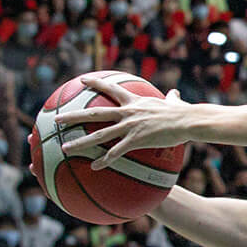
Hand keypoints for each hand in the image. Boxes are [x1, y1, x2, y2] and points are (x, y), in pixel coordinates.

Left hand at [55, 76, 191, 169]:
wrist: (189, 120)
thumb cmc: (184, 112)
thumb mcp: (175, 102)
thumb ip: (171, 98)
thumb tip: (175, 93)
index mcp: (134, 102)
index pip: (111, 88)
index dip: (95, 83)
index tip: (82, 80)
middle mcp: (128, 112)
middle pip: (95, 113)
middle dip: (74, 116)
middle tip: (57, 119)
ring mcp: (130, 126)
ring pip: (99, 135)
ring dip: (80, 142)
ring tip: (64, 148)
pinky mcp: (137, 140)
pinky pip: (117, 152)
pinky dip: (105, 160)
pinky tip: (94, 167)